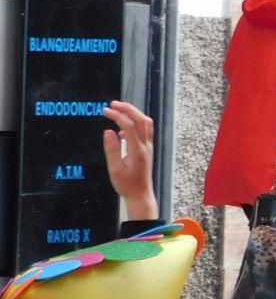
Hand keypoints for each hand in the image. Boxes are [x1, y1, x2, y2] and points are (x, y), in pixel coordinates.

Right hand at [101, 100, 157, 217]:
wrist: (140, 195)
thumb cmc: (126, 185)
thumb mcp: (114, 168)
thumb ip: (112, 149)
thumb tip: (108, 131)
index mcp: (137, 150)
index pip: (129, 125)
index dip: (117, 115)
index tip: (105, 111)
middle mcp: (145, 146)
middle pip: (141, 120)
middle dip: (128, 109)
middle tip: (113, 104)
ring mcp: (148, 147)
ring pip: (146, 124)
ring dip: (133, 114)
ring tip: (118, 110)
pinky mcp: (146, 149)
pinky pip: (145, 130)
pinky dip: (135, 123)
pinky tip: (121, 130)